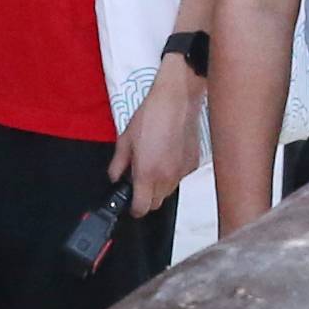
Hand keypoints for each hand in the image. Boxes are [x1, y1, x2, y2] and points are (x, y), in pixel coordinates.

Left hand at [110, 58, 206, 211]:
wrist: (177, 100)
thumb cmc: (151, 115)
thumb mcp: (125, 140)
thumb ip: (118, 164)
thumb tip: (115, 177)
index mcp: (147, 173)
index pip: (142, 208)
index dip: (134, 208)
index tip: (131, 203)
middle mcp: (166, 177)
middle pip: (156, 203)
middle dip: (146, 197)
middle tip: (139, 180)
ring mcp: (182, 172)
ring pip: (169, 192)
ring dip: (159, 186)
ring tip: (153, 163)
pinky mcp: (193, 164)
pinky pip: (180, 178)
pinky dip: (172, 173)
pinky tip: (167, 155)